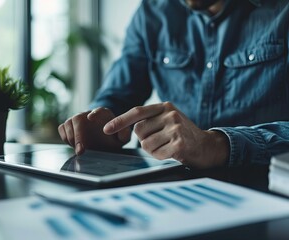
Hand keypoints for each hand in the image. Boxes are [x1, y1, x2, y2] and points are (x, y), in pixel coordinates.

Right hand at [58, 107, 130, 154]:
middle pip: (78, 118)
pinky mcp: (70, 127)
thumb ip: (124, 133)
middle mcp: (88, 115)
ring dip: (70, 137)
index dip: (94, 113)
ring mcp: (77, 121)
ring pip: (68, 123)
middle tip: (81, 149)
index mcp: (103, 114)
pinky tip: (73, 145)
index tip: (91, 118)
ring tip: (79, 149)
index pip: (99, 110)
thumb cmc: (113, 138)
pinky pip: (62, 128)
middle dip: (78, 134)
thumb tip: (120, 130)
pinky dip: (64, 136)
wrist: (105, 140)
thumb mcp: (122, 137)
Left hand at [103, 102, 228, 167]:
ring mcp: (176, 127)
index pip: (136, 112)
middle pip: (139, 131)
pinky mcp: (179, 142)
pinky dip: (162, 156)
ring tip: (167, 147)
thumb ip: (149, 120)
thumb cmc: (182, 135)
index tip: (106, 129)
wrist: (208, 146)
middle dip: (144, 140)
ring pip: (146, 144)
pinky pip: (157, 153)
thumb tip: (124, 126)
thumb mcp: (167, 121)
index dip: (120, 121)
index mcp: (164, 106)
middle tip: (160, 141)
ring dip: (153, 150)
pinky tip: (173, 152)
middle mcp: (170, 114)